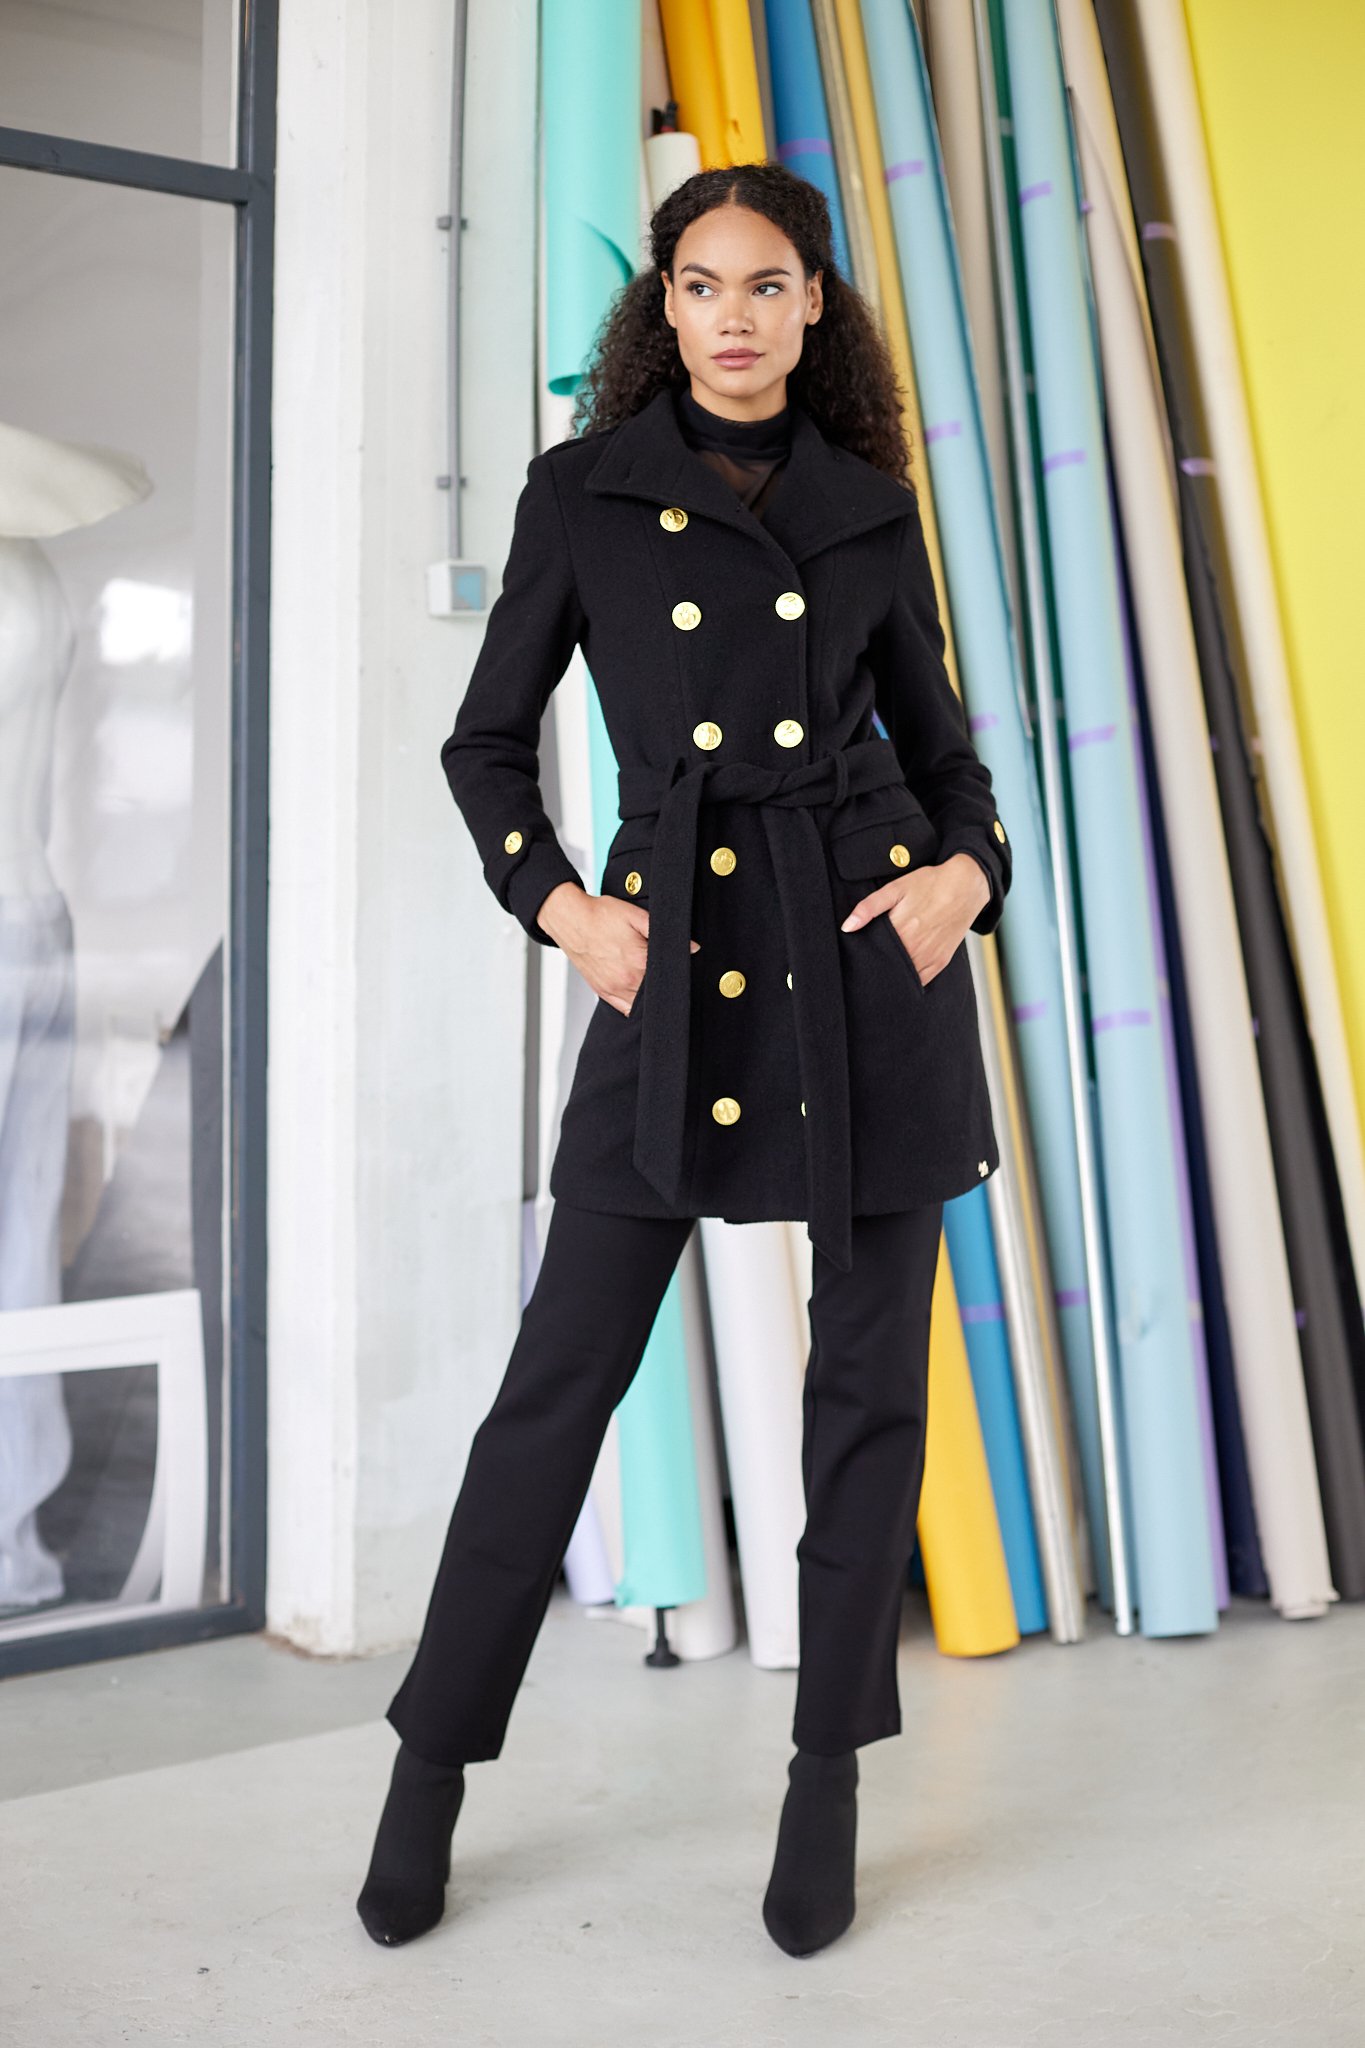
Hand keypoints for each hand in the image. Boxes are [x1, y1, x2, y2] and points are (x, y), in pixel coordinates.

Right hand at [537, 881, 698, 1015]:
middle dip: (664, 986)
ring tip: (653, 984)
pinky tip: (639, 994)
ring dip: (649, 998)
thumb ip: (664, 932)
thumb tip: (692, 947)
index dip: (677, 974)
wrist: (570, 919)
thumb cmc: (600, 915)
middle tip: (667, 975)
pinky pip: (623, 1009)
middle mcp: (626, 980)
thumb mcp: (636, 916)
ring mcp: (613, 989)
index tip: (680, 969)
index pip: (668, 977)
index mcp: (638, 961)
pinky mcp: (602, 991)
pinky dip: (634, 1005)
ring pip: (641, 1006)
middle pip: (656, 994)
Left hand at [839, 852, 989, 985]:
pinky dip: (909, 980)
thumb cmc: (929, 884)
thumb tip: (847, 927)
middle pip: (887, 967)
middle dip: (876, 967)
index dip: (864, 956)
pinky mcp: (940, 962)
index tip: (856, 957)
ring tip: (882, 969)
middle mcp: (915, 948)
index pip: (874, 953)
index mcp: (901, 930)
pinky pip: (920, 980)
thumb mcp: (896, 888)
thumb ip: (869, 907)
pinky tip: (901, 973)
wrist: (966, 886)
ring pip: (903, 977)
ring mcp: (929, 957)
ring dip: (892, 975)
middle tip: (866, 966)